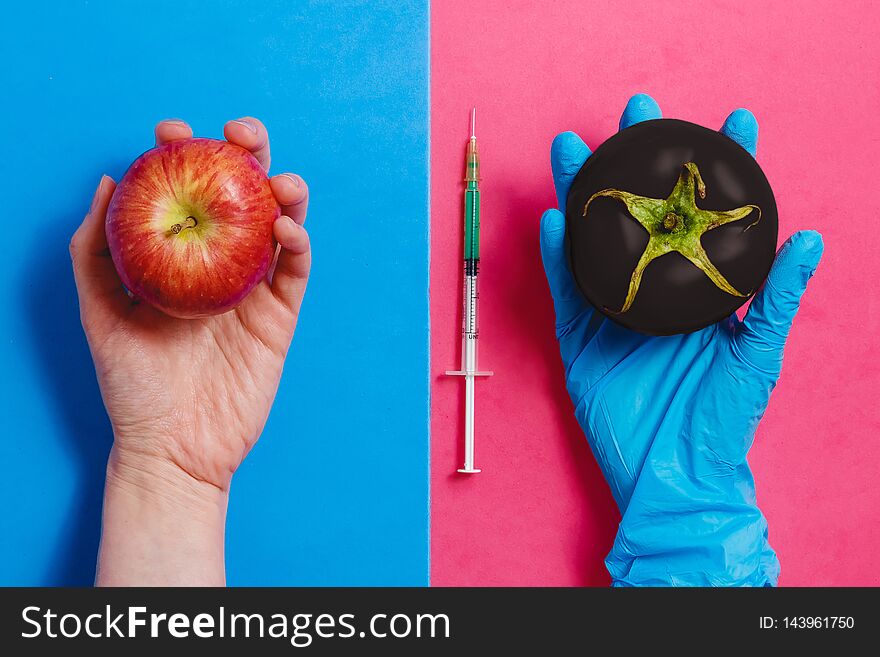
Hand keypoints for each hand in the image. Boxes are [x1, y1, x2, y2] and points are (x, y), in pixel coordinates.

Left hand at [71, 118, 309, 584]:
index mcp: (178, 257)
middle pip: (241, 195)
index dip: (184, 153)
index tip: (172, 133)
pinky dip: (298, 242)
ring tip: (277, 179)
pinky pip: (297, 269)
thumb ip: (95, 249)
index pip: (186, 192)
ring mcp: (254, 288)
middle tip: (239, 134)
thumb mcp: (99, 311)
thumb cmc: (132, 385)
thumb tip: (109, 180)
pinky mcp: (281, 315)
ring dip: (285, 191)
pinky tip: (285, 226)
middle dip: (246, 154)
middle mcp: (219, 264)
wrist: (173, 446)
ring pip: (280, 223)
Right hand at [540, 94, 822, 585]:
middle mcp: (655, 291)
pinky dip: (558, 256)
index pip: (711, 218)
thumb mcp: (758, 354)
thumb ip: (777, 297)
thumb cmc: (723, 418)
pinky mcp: (581, 341)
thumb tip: (811, 236)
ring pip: (595, 243)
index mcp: (699, 290)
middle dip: (638, 163)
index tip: (733, 122)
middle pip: (643, 215)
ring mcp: (615, 313)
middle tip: (639, 112)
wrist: (676, 474)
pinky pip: (568, 292)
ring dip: (584, 195)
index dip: (722, 170)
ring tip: (575, 149)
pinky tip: (556, 219)